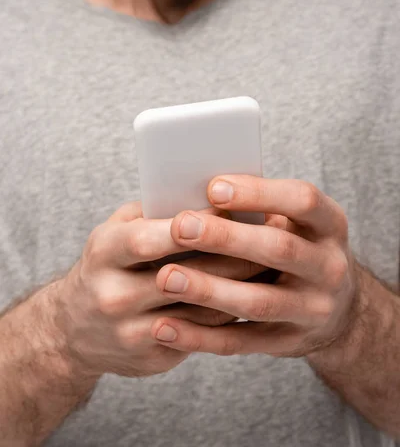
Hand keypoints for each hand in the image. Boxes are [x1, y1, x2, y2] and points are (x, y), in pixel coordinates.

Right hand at [56, 200, 264, 378]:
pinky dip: (230, 315)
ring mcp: (130, 332)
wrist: (73, 329)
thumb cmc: (106, 264)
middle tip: (272, 238)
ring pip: (200, 310)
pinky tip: (255, 297)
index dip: (195, 226)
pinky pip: (201, 335)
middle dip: (232, 256)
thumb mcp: (115, 231)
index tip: (235, 210)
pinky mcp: (151, 358)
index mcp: (104, 253)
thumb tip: (210, 197)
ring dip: (241, 288)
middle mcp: (113, 295)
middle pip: (183, 277)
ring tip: (274, 266)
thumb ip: (154, 213)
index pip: (151, 239)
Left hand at [152, 175, 358, 357]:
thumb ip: (261, 208)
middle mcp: (329, 267)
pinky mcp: (288, 343)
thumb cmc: (300, 248)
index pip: (303, 200)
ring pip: (258, 302)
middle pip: (280, 249)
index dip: (259, 193)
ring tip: (166, 277)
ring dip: (209, 290)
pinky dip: (200, 336)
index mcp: (330, 225)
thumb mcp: (298, 223)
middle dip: (227, 238)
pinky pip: (240, 342)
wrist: (339, 311)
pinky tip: (164, 326)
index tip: (213, 187)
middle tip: (179, 226)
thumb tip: (196, 191)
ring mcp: (313, 310)